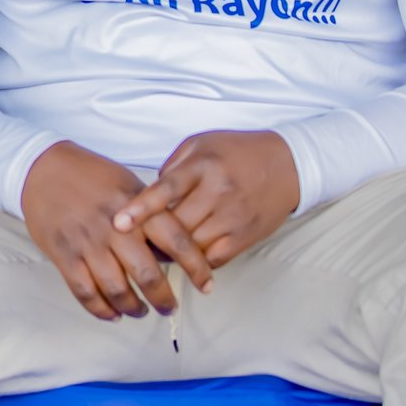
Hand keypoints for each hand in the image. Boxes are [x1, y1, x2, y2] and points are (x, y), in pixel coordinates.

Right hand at [20, 141, 213, 321]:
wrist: (42, 168)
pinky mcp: (64, 254)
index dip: (197, 267)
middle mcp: (114, 227)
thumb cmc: (90, 176)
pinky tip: (111, 313)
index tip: (206, 285)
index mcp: (136, 207)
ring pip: (117, 290)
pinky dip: (101, 309)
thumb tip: (173, 251)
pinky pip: (85, 292)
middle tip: (169, 307)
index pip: (177, 241)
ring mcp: (87, 242)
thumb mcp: (128, 184)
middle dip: (163, 299)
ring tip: (140, 311)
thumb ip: (151, 214)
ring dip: (133, 308)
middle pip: (147, 275)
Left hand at [111, 130, 299, 268]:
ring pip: (193, 247)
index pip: (166, 188)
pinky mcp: (246, 237)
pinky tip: (187, 255)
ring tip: (157, 249)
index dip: (141, 208)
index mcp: (202, 165)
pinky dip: (196, 260)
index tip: (119, 223)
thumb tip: (148, 195)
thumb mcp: (200, 144)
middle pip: (177, 225)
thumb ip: (172, 167)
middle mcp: (218, 192)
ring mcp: (233, 217)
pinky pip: (214, 258)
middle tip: (133, 241)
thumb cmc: (235, 152)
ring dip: (172, 252)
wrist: (287, 165)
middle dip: (152, 235)